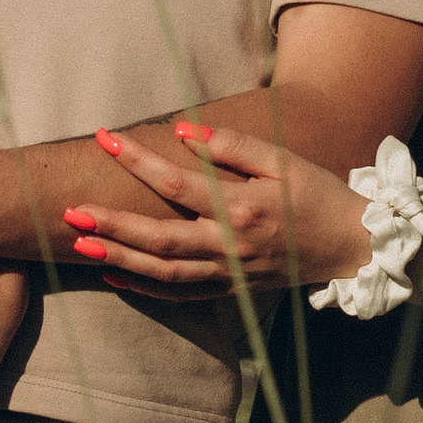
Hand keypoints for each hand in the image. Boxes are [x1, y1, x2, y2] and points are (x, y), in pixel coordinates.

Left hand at [62, 122, 369, 297]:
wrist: (351, 245)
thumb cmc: (316, 193)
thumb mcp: (282, 159)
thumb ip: (231, 145)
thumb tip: (182, 128)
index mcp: (243, 207)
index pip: (177, 182)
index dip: (138, 160)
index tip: (105, 139)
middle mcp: (231, 246)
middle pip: (159, 237)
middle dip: (112, 225)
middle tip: (71, 211)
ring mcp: (229, 273)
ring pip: (163, 272)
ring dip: (118, 258)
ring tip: (79, 244)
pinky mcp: (231, 290)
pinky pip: (180, 294)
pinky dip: (144, 287)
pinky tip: (112, 274)